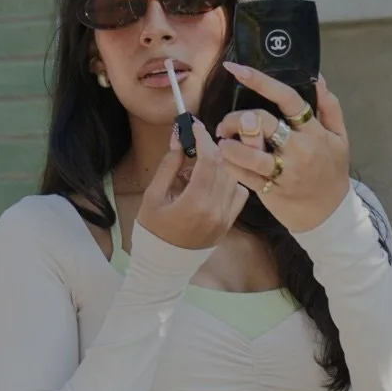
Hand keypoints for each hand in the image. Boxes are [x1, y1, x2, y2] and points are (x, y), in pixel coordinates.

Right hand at [136, 118, 250, 249]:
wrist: (162, 265)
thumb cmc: (152, 230)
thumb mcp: (153, 195)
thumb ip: (169, 166)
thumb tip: (179, 139)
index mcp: (195, 203)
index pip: (208, 159)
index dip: (202, 137)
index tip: (193, 125)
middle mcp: (216, 210)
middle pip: (223, 165)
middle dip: (209, 147)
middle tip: (194, 141)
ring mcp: (226, 218)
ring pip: (232, 177)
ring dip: (218, 165)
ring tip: (196, 169)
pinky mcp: (229, 223)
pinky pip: (238, 194)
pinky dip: (228, 182)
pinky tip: (211, 183)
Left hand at [215, 64, 350, 232]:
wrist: (330, 214)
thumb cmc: (332, 171)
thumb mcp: (340, 138)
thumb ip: (329, 107)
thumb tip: (318, 77)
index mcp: (314, 131)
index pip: (287, 99)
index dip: (260, 81)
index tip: (237, 69)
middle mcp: (299, 149)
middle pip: (261, 122)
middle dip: (236, 118)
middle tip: (226, 124)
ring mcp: (284, 171)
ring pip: (248, 152)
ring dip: (228, 144)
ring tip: (222, 142)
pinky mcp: (271, 191)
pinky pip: (243, 175)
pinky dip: (229, 165)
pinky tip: (225, 159)